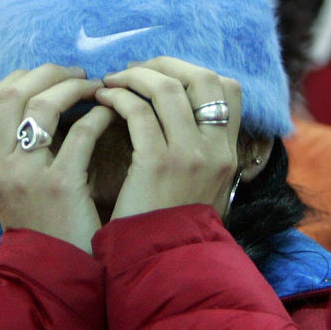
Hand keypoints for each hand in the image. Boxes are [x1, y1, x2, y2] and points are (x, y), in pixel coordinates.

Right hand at [0, 65, 112, 253]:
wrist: (55, 279)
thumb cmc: (48, 232)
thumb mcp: (19, 193)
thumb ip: (22, 156)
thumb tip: (44, 111)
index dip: (21, 79)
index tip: (49, 76)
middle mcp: (2, 165)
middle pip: (11, 94)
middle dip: (47, 74)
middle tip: (77, 73)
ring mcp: (27, 175)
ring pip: (40, 106)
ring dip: (72, 89)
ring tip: (97, 88)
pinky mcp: (60, 187)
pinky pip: (79, 135)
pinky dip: (96, 117)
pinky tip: (111, 115)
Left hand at [97, 56, 240, 219]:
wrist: (160, 264)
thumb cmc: (168, 224)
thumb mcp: (198, 186)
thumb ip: (195, 150)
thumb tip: (170, 110)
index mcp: (227, 152)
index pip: (227, 88)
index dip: (191, 71)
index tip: (158, 75)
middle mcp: (215, 149)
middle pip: (201, 77)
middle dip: (162, 65)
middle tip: (131, 70)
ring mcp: (189, 155)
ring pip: (167, 88)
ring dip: (134, 77)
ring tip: (110, 81)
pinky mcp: (157, 164)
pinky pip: (137, 112)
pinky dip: (118, 98)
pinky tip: (102, 100)